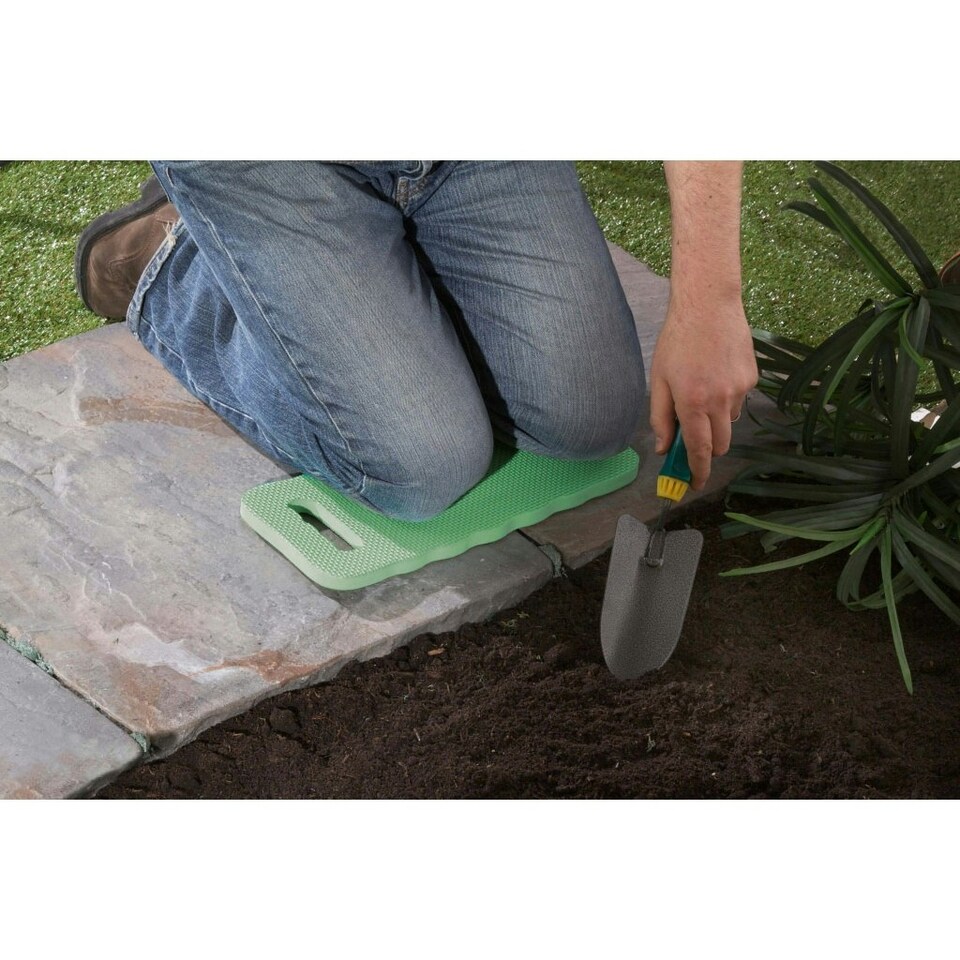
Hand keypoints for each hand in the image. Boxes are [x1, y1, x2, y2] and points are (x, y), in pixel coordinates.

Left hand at [649, 292, 757, 489]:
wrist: (709, 304)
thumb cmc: (677, 340)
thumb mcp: (659, 380)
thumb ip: (660, 418)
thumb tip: (663, 448)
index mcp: (692, 402)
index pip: (698, 451)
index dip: (697, 472)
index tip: (694, 484)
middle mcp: (720, 400)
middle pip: (719, 445)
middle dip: (706, 450)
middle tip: (691, 439)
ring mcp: (740, 390)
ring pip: (730, 423)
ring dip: (716, 422)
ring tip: (701, 392)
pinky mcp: (752, 378)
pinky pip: (739, 402)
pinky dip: (726, 400)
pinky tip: (715, 375)